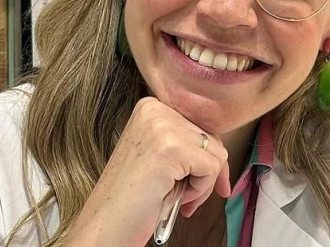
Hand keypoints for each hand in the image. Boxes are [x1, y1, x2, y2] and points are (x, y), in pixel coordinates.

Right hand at [66, 97, 230, 246]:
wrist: (106, 223)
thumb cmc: (130, 196)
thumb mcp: (157, 155)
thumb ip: (183, 143)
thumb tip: (222, 150)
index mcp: (150, 106)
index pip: (199, 126)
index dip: (205, 157)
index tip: (200, 182)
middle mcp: (155, 108)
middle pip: (212, 138)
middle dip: (207, 173)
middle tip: (187, 198)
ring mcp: (162, 125)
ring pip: (217, 153)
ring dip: (203, 184)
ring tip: (179, 198)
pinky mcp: (172, 147)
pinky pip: (212, 168)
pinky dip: (201, 190)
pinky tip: (178, 198)